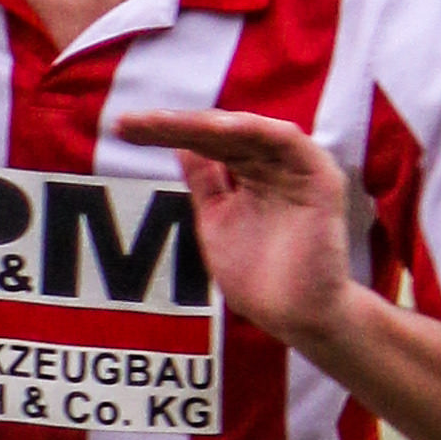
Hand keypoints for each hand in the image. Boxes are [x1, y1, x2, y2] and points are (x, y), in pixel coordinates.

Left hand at [114, 108, 356, 356]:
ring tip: (164, 122)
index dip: (162, 133)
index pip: (201, 143)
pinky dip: (254, 130)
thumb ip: (204, 183)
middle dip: (172, 125)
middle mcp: (272, 164)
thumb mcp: (217, 223)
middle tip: (130, 122)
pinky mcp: (319, 177)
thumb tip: (178, 146)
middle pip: (218, 133)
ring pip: (247, 130)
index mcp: (248, 173)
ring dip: (205, 124)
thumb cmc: (261, 280)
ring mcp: (295, 168)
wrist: (299, 317)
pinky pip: (287, 142)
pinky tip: (218, 129)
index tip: (122, 128)